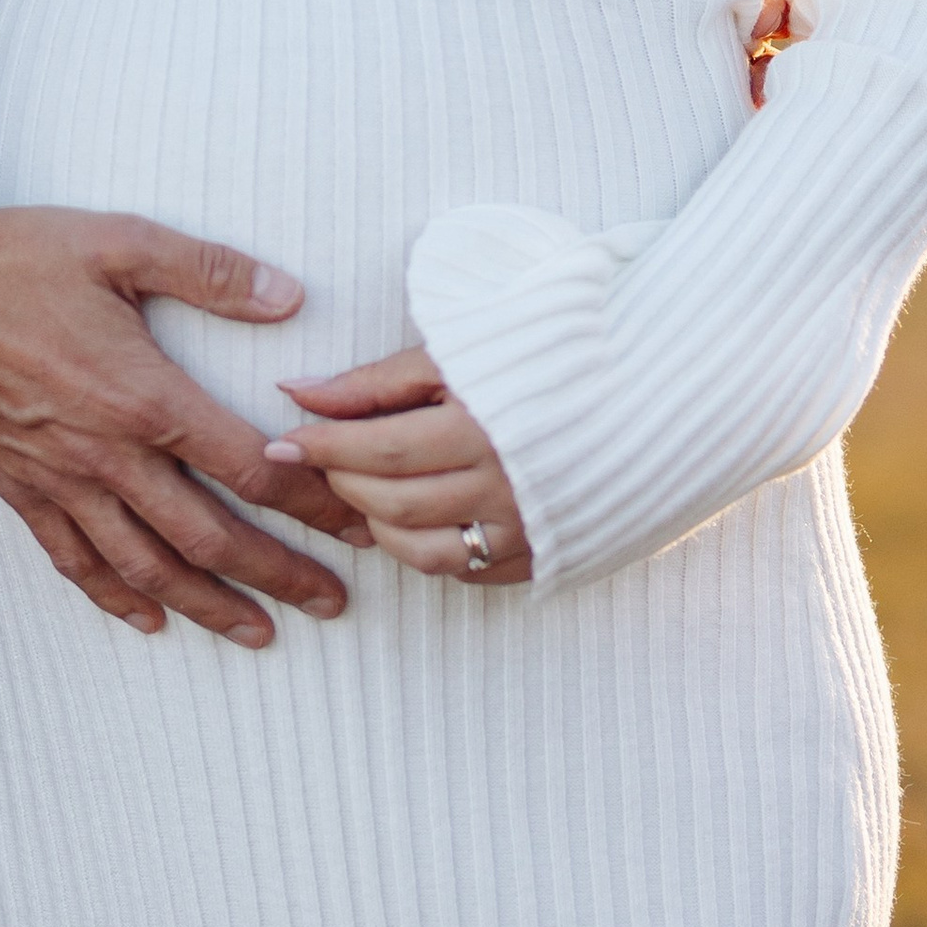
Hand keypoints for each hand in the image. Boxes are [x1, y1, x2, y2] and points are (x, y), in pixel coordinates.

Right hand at [0, 207, 360, 646]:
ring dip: (206, 606)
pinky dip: (114, 596)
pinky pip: (73, 560)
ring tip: (257, 634)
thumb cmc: (15, 256)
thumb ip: (209, 271)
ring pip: (145, 566)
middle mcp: (107, 453)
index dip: (311, 499)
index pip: (249, 465)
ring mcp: (59, 479)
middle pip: (209, 535)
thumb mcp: (120, 240)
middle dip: (278, 575)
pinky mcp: (18, 487)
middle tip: (332, 605)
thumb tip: (290, 295)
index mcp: (143, 395)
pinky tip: (146, 619)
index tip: (355, 524)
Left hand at [264, 343, 532, 586]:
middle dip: (342, 479)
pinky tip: (412, 513)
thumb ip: (375, 382)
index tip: (282, 441)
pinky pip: (459, 571)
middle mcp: (507, 490)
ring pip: (419, 549)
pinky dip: (421, 547)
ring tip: (364, 484)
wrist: (644, 395)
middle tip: (321, 455)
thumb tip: (297, 394)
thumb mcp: (455, 354)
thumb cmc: (538, 358)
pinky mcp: (539, 559)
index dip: (323, 447)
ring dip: (376, 521)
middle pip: (393, 501)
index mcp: (487, 428)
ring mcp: (526, 533)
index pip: (381, 449)